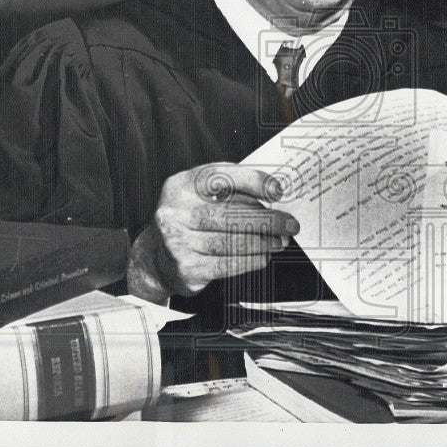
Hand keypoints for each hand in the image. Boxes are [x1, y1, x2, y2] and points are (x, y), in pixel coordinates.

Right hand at [127, 162, 298, 301]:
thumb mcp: (203, 195)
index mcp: (181, 185)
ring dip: (263, 242)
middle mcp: (175, 211)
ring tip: (281, 241)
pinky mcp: (186, 268)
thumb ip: (231, 190)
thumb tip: (272, 196)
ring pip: (231, 241)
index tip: (277, 190)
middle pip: (230, 214)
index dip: (252, 182)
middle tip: (289, 224)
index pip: (220, 177)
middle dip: (267, 220)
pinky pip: (227, 264)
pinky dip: (251, 260)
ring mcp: (177, 241)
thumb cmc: (190, 219)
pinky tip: (264, 256)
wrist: (156, 256)